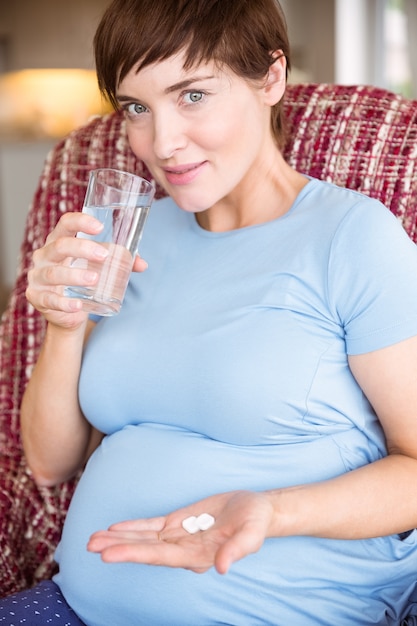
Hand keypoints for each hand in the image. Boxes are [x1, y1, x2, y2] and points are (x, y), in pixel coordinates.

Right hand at [26, 212, 146, 329]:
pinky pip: (50, 300)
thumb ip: (120, 262)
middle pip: (60, 246)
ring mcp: (38, 277)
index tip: (100, 227)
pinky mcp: (38, 298)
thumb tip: (142, 264)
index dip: (80, 222)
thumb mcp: (99, 267)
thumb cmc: (82, 279)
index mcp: (59, 241)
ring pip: (54, 273)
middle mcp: (45, 255)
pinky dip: (64, 303)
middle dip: (82, 248)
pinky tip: (77, 305)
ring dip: (75, 275)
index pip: (65, 224)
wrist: (67, 310)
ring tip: (94, 279)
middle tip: (103, 256)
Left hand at [87, 490, 274, 573]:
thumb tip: (223, 568)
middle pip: (145, 550)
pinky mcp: (177, 523)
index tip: (110, 554)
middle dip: (118, 548)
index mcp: (197, 556)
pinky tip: (115, 528)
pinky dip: (133, 526)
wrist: (257, 510)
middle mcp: (183, 550)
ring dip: (119, 538)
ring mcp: (178, 536)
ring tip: (92, 539)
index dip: (135, 554)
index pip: (160, 557)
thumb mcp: (253, 534)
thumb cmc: (256, 523)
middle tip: (90, 546)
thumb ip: (238, 550)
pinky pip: (151, 526)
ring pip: (144, 538)